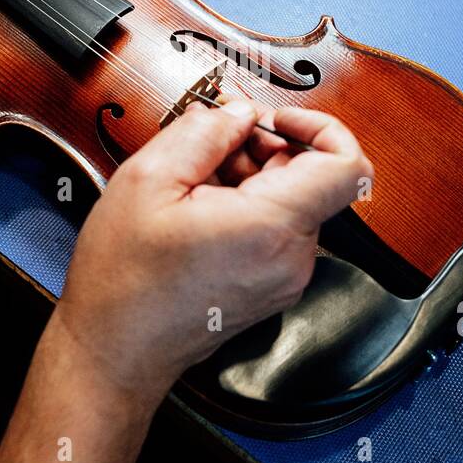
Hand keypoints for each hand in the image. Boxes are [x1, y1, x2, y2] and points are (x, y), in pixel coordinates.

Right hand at [56, 99, 373, 403]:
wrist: (115, 350)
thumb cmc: (123, 281)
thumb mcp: (148, 180)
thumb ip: (203, 132)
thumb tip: (238, 112)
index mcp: (270, 227)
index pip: (347, 165)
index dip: (321, 127)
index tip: (278, 119)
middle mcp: (292, 257)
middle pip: (312, 177)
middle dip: (266, 147)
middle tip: (213, 142)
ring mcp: (287, 276)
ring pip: (292, 199)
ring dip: (251, 175)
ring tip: (194, 180)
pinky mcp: (274, 286)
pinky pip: (277, 227)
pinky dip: (247, 204)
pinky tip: (198, 206)